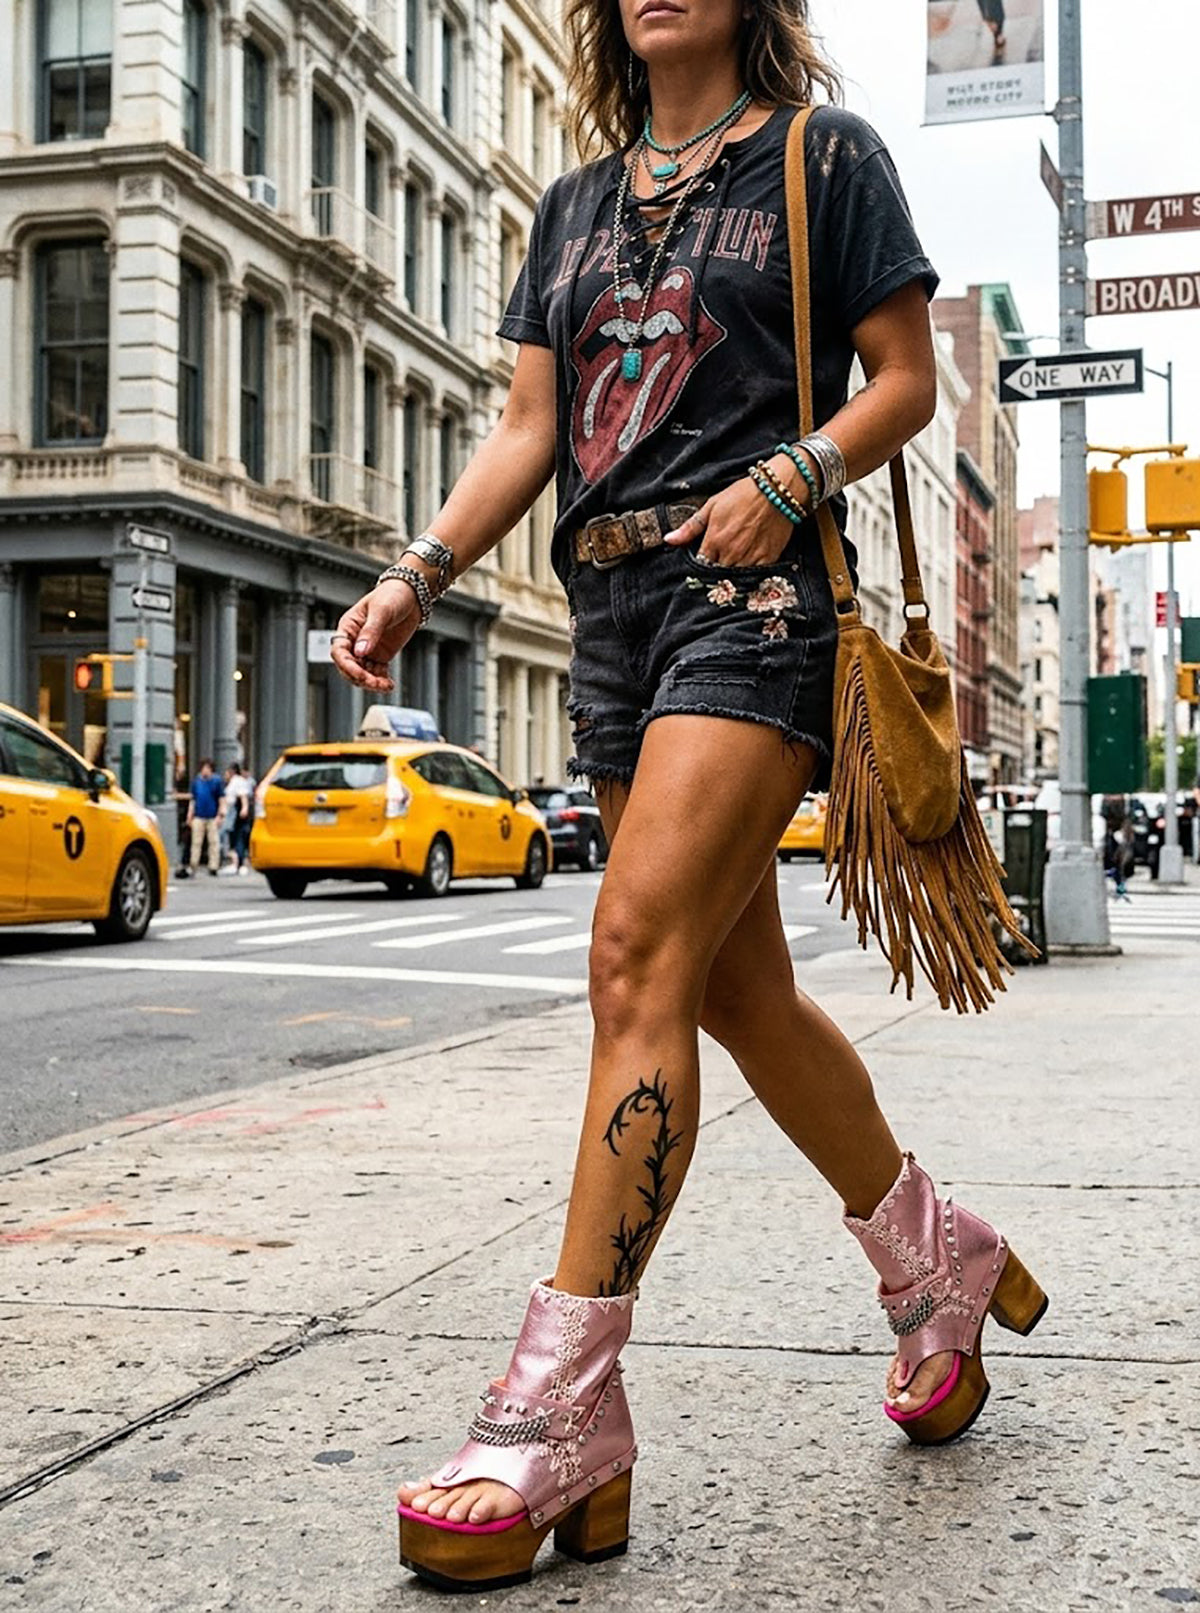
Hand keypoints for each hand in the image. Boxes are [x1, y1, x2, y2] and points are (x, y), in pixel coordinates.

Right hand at [330, 581, 421, 691]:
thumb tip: (360, 651)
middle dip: (359, 677)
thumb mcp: (381, 611)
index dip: (346, 665)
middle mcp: (355, 641)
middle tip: (374, 683)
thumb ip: (371, 631)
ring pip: (362, 673)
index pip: (339, 651)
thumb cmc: (392, 595)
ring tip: (384, 686)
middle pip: (348, 666)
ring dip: (371, 682)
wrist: (411, 597)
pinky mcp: (380, 655)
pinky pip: (376, 673)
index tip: (359, 674)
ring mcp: (368, 649)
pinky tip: (389, 685)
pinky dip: (381, 681)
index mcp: (348, 627)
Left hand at [661, 460, 804, 565]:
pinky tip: (747, 571)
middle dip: (714, 573)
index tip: (702, 564)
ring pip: (734, 579)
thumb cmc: (743, 494)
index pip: (700, 565)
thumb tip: (668, 539)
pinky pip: (754, 577)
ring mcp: (750, 558)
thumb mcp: (712, 506)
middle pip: (716, 575)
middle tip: (716, 569)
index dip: (700, 566)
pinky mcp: (768, 559)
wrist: (778, 490)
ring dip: (730, 577)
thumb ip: (690, 527)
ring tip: (730, 569)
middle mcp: (731, 553)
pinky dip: (749, 577)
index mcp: (714, 541)